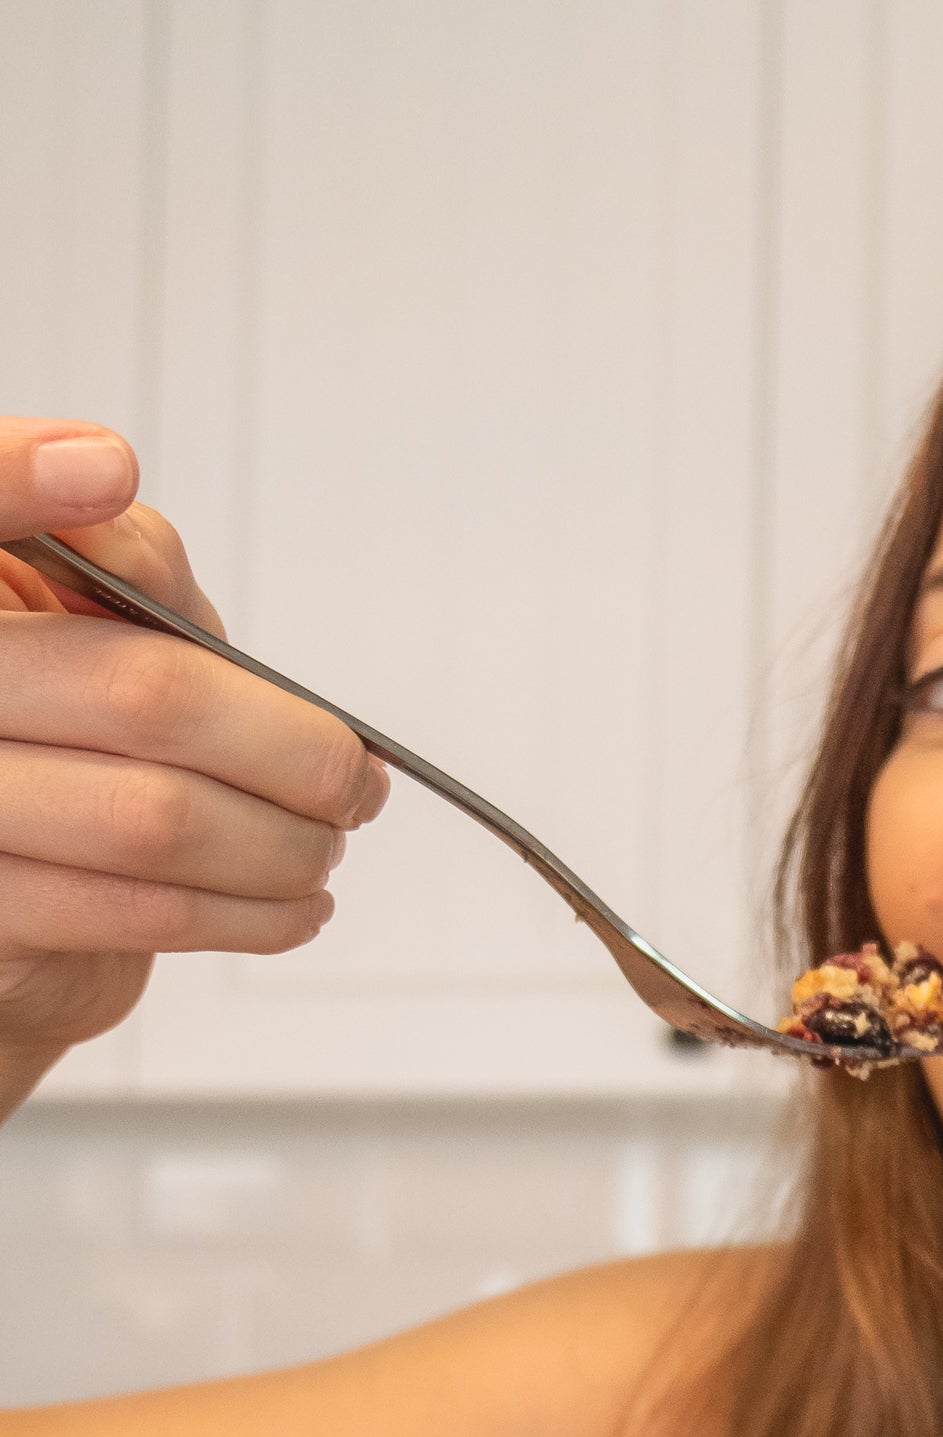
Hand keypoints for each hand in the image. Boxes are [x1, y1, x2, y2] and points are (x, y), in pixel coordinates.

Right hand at [0, 416, 385, 1067]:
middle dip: (294, 750)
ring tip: (325, 844)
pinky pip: (145, 911)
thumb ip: (121, 560)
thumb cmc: (77, 738)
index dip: (15, 479)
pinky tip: (294, 905)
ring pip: (156, 819)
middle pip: (143, 695)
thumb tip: (104, 487)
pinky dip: (253, 912)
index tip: (104, 465)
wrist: (22, 900)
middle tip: (355, 780)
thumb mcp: (102, 625)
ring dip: (285, 843)